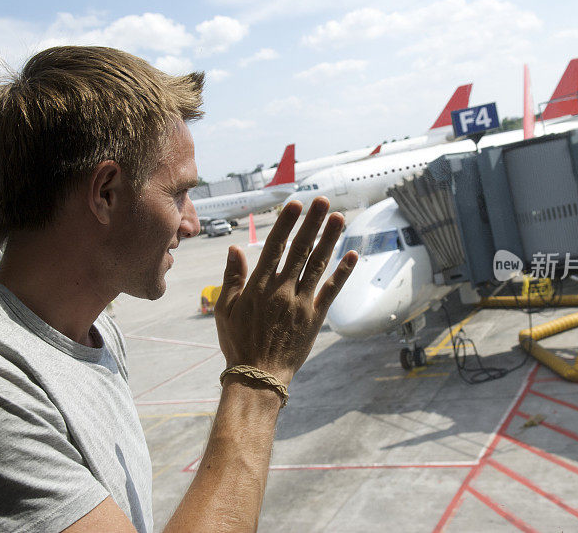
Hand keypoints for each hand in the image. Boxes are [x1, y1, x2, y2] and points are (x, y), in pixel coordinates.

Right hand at [214, 197, 357, 385]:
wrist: (258, 376)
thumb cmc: (237, 342)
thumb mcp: (225, 310)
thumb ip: (231, 278)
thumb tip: (234, 248)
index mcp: (258, 286)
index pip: (274, 247)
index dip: (286, 224)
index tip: (295, 204)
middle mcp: (281, 290)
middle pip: (300, 249)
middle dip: (311, 223)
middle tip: (322, 200)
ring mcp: (301, 303)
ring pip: (318, 265)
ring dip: (329, 239)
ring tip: (339, 217)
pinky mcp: (315, 318)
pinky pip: (332, 291)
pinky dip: (343, 272)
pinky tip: (353, 254)